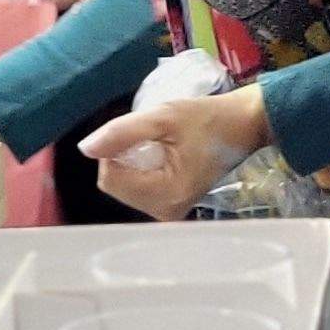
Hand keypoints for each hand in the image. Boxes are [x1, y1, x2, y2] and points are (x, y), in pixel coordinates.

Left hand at [79, 86, 269, 220]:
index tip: (139, 132)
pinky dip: (142, 169)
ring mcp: (170, 212)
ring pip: (125, 188)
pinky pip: (140, 189)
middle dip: (124, 158)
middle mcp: (166, 212)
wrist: (244, 125)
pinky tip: (163, 155)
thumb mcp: (163, 117)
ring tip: (162, 145)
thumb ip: (122, 132)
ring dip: (133, 163)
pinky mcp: (173, 206)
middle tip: (154, 138)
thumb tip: (85, 148)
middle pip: (116, 186)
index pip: (111, 179)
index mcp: (167, 195)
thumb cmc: (208, 118)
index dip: (113, 151)